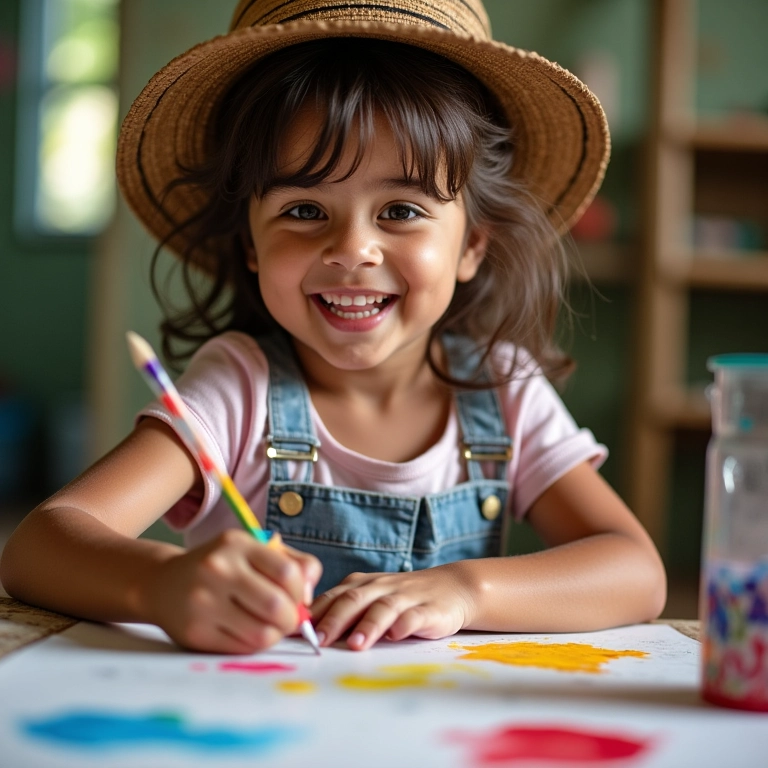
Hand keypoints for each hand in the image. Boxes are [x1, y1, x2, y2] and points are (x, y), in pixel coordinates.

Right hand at [143, 529, 321, 652]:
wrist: (162, 583)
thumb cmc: (221, 567)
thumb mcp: (253, 551)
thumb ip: (293, 564)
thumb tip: (310, 594)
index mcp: (237, 545)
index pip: (287, 573)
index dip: (301, 591)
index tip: (297, 598)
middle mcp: (218, 570)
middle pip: (277, 606)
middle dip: (291, 619)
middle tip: (287, 619)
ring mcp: (204, 602)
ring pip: (262, 634)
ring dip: (275, 635)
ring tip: (269, 627)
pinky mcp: (195, 633)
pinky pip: (242, 648)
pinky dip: (254, 645)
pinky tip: (247, 632)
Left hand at [310, 563, 475, 650]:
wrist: (452, 587)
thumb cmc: (401, 599)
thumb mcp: (370, 599)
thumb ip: (342, 611)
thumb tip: (303, 632)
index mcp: (362, 584)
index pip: (333, 595)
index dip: (313, 613)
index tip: (293, 630)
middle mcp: (380, 587)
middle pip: (354, 599)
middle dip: (334, 619)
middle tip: (318, 640)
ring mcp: (406, 597)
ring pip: (384, 607)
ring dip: (369, 624)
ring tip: (355, 643)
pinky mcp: (430, 610)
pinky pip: (416, 616)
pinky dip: (405, 624)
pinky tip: (396, 635)